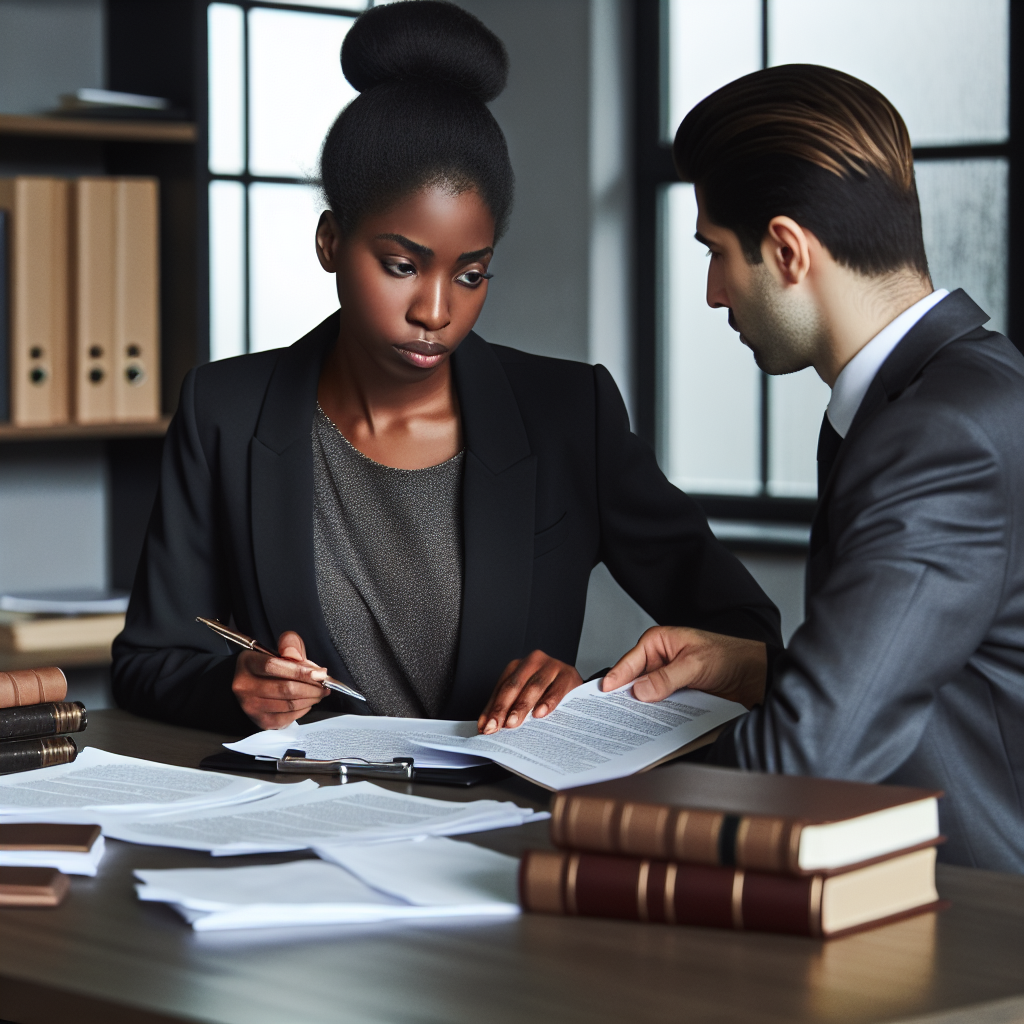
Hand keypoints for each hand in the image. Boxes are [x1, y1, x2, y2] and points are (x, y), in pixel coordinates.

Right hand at [232, 630, 329, 729]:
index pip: (274, 666)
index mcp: (248, 663)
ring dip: (311, 699)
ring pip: (289, 704)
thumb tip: (308, 666)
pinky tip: (308, 702)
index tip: (320, 674)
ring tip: (319, 693)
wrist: (253, 683)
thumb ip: (292, 647)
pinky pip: (288, 718)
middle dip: (312, 688)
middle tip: (324, 685)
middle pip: (285, 689)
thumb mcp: (278, 648)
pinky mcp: (261, 721)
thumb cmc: (269, 665)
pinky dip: (303, 710)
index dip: (300, 671)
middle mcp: (245, 686)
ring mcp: (251, 706)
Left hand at [477, 650, 584, 733]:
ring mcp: (551, 666)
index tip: (486, 727)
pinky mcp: (568, 674)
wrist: (577, 688)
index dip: (492, 708)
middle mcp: (532, 662)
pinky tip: (540, 714)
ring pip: (533, 686)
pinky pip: (556, 689)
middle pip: (514, 686)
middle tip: (496, 727)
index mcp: (517, 666)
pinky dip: (547, 702)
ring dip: (522, 706)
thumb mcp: (525, 698)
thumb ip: (506, 710)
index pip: (501, 688)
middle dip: (503, 708)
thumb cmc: (547, 693)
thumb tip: (485, 727)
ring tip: (513, 723)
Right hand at [602, 626, 766, 708]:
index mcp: (659, 642)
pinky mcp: (677, 695)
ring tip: (628, 723)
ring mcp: (667, 679)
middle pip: (635, 680)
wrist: (756, 676)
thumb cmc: (730, 657)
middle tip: (611, 712)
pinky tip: (650, 726)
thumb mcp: (696, 665)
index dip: (617, 677)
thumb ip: (667, 678)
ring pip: (646, 695)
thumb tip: (640, 690)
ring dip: (640, 708)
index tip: (605, 692)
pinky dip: (655, 714)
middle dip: (625, 695)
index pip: (630, 661)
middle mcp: (660, 660)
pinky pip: (660, 706)